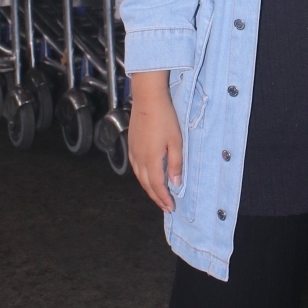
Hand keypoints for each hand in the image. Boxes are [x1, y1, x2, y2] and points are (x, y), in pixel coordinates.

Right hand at [127, 71, 182, 212]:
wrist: (148, 99)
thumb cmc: (165, 118)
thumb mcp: (176, 142)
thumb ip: (176, 164)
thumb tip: (175, 183)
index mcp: (151, 160)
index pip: (157, 186)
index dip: (163, 199)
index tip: (171, 207)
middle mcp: (139, 159)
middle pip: (147, 185)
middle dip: (156, 197)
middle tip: (165, 206)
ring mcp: (133, 152)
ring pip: (140, 177)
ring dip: (149, 188)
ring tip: (158, 195)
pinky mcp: (131, 145)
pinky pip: (135, 168)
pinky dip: (142, 177)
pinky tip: (147, 176)